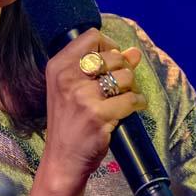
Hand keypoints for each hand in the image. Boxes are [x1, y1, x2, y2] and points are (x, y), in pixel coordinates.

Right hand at [41, 28, 144, 188]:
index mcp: (58, 66)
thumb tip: (133, 52)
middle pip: (113, 56)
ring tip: (124, 98)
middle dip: (124, 69)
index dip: (109, 45)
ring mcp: (82, 97)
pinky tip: (132, 108)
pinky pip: (131, 99)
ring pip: (125, 77)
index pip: (92, 36)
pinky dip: (137, 103)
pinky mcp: (97, 116)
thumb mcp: (75, 90)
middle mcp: (67, 78)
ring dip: (131, 87)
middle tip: (120, 85)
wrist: (62, 159)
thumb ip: (102, 67)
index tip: (112, 61)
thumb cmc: (69, 123)